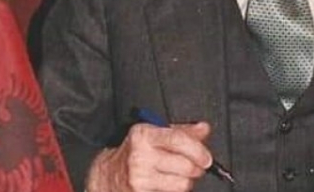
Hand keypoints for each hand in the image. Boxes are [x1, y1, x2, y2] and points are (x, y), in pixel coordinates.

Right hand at [86, 121, 211, 191]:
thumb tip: (204, 128)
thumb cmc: (134, 152)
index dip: (198, 150)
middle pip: (185, 166)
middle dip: (197, 168)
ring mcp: (139, 179)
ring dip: (186, 182)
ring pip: (181, 184)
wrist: (106, 175)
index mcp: (144, 135)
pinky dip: (174, 191)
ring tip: (178, 176)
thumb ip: (182, 131)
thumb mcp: (154, 133)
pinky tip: (166, 184)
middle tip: (196, 167)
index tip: (207, 158)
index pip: (178, 140)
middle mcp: (140, 156)